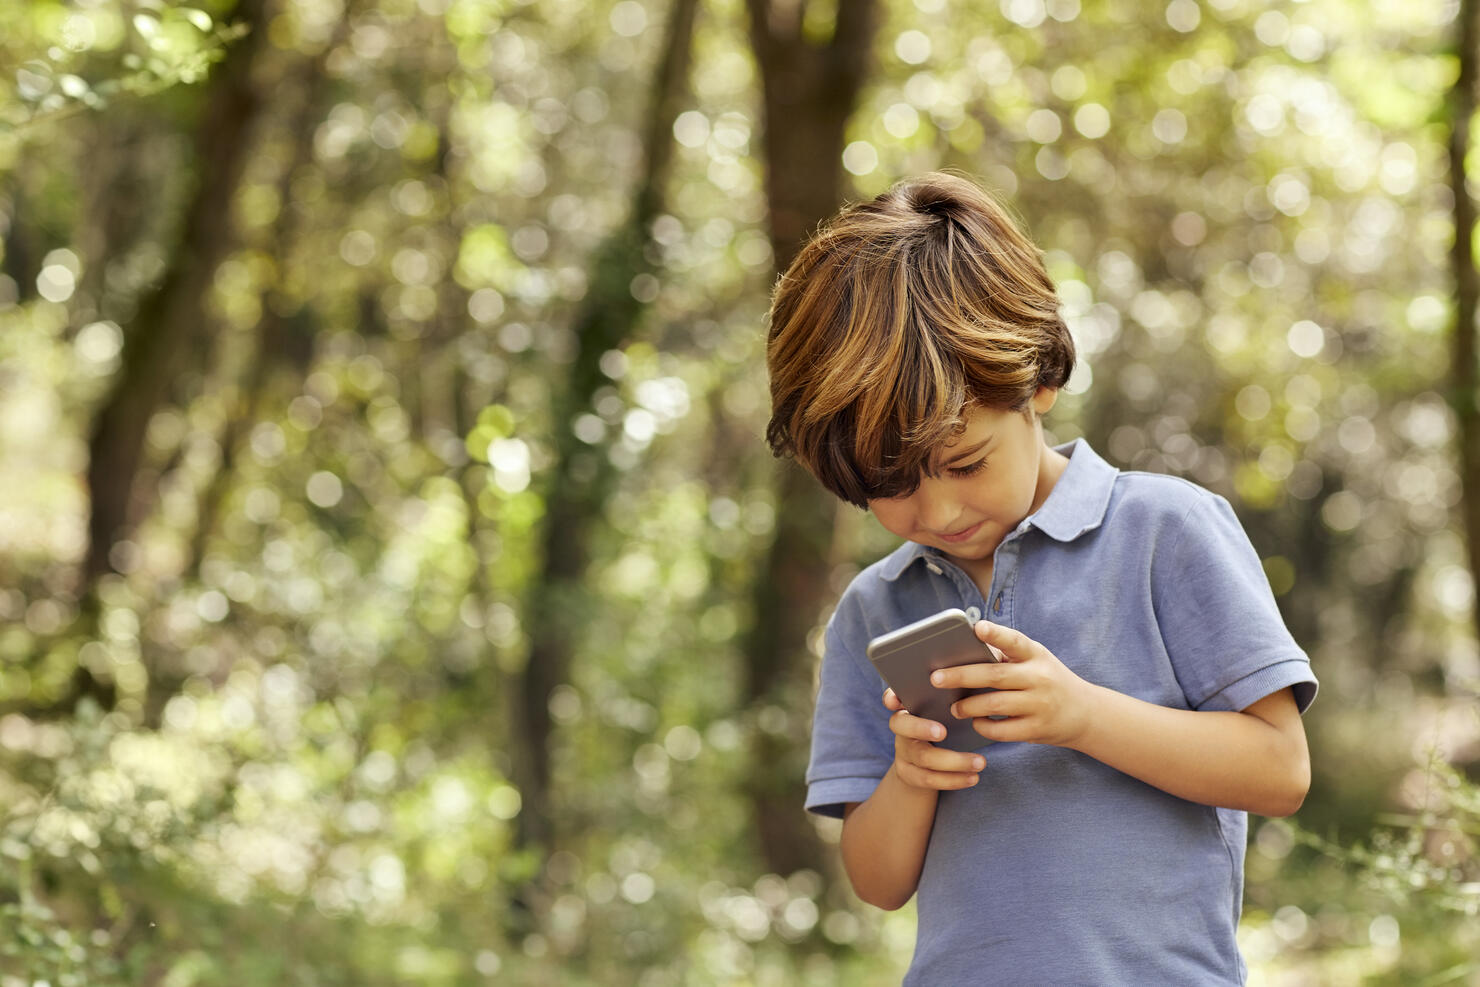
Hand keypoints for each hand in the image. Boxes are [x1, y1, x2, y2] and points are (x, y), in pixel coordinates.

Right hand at [882, 688, 984, 790]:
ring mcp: (902, 753)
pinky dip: (954, 779)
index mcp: (908, 707)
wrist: (924, 765)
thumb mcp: (944, 710)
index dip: (891, 698)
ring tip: (981, 762)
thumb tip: (976, 676)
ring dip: (954, 761)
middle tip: (943, 731)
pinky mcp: (909, 774)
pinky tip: (973, 777)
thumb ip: (951, 696)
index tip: (895, 700)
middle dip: (921, 727)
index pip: (892, 697)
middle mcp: (901, 728)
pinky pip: (929, 779)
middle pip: (902, 726)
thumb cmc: (943, 725)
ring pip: (923, 757)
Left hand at [930, 621, 1096, 746]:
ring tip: (954, 707)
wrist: (1086, 713)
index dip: (996, 634)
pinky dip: (984, 726)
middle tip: (935, 678)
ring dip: (968, 706)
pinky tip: (976, 722)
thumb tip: (960, 656)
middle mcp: (1039, 677)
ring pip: (994, 704)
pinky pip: (1002, 730)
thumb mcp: (1036, 661)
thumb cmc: (1048, 681)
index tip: (977, 627)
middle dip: (961, 676)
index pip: (1015, 641)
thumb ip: (1006, 657)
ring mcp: (1039, 704)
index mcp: (1036, 655)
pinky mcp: (1037, 728)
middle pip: (994, 675)